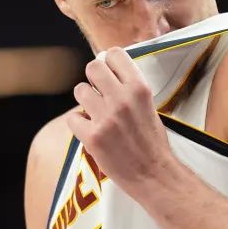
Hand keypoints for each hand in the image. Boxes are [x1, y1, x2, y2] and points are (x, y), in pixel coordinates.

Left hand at [66, 47, 175, 197]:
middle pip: (92, 67)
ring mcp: (106, 118)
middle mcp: (122, 99)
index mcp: (140, 89)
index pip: (114, 54)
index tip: (110, 72)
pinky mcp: (92, 137)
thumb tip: (109, 71)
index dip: (109, 62)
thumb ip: (130, 88)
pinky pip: (73, 118)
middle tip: (99, 92)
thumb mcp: (149, 106)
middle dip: (93, 78)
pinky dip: (79, 125)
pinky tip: (91, 131)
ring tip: (96, 113)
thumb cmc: (152, 142)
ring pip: (80, 90)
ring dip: (85, 100)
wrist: (154, 174)